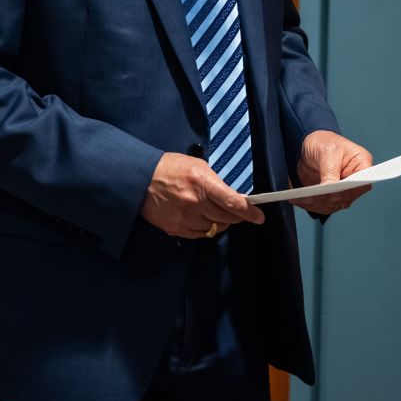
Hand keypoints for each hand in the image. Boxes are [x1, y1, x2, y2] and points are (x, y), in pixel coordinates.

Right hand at [140, 152, 264, 238]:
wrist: (141, 180)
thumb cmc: (171, 168)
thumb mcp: (198, 166)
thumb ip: (216, 183)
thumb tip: (233, 198)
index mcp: (202, 183)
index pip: (233, 203)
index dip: (249, 212)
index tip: (259, 217)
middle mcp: (195, 202)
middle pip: (227, 219)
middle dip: (235, 216)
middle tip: (235, 211)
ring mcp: (186, 218)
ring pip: (215, 228)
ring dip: (219, 222)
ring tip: (211, 210)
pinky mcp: (177, 229)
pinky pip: (200, 234)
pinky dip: (204, 228)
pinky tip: (199, 216)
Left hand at [291, 130, 372, 215]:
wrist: (309, 144)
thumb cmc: (323, 142)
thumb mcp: (327, 151)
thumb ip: (330, 172)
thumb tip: (330, 190)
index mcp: (361, 164)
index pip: (363, 182)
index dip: (349, 190)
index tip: (333, 192)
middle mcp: (355, 180)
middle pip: (348, 197)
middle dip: (329, 198)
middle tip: (313, 196)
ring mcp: (343, 189)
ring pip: (335, 204)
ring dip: (318, 204)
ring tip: (302, 199)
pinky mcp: (331, 196)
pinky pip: (325, 206)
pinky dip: (313, 205)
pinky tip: (301, 200)